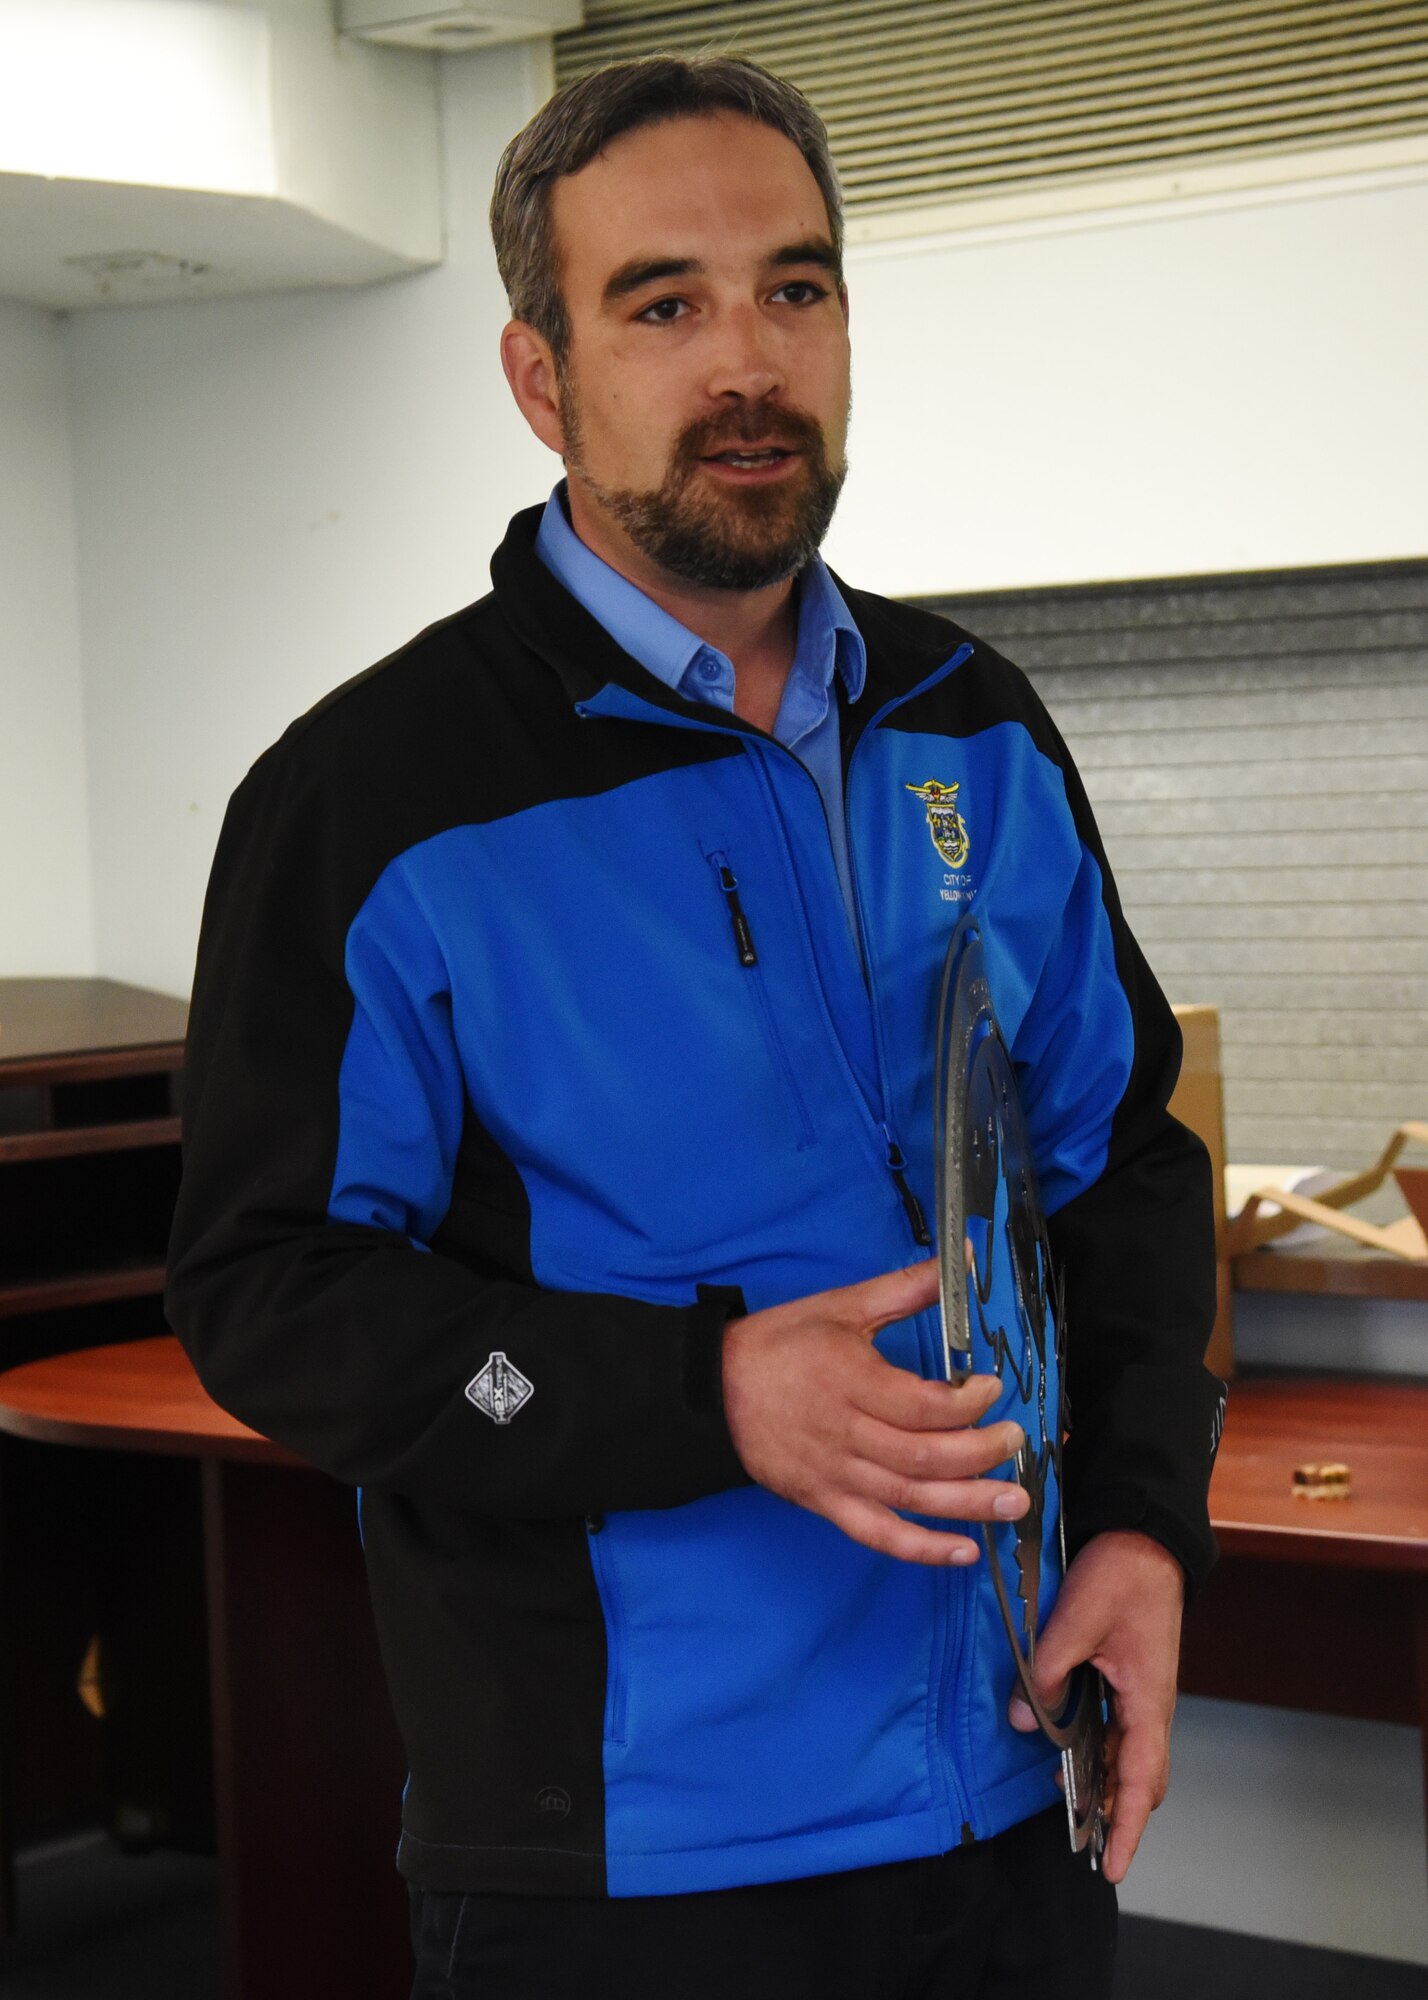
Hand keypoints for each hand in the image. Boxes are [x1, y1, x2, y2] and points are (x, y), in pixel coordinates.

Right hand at [721, 1259, 1027, 1565]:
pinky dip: (921, 1549)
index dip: (966, 1404)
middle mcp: (845, 1434)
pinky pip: (878, 1534)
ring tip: (1014, 1504)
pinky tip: (963, 1550)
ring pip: (910, 1498)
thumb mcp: (842, 1306)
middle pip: (923, 1455)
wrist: (713, 1391)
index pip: (921, 1405)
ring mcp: (834, 1475)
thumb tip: (960, 1260)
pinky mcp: (824, 1503)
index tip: (992, 1388)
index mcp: (850, 1380)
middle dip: (980, 1454)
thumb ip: (905, 1289)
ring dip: (968, 1505)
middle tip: (1016, 1443)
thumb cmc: (779, 1344)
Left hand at [1007, 1529, 1184, 1884]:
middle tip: (1083, 1843)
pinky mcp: (1130, 1676)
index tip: (1112, 1869)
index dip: (1127, 1828)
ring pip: (1127, 1753)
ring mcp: (1142, 1692)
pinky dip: (1098, 1748)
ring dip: (1103, 1780)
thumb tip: (1022, 1720)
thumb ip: (1048, 1673)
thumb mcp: (1077, 1620)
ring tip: (1068, 1802)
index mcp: (1146, 1700)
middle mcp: (1151, 1705)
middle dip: (1115, 1813)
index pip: (1141, 1782)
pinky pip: (1116, 1726)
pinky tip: (1066, 1748)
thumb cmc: (1120, 1575)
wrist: (1146, 1534)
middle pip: (1139, 1777)